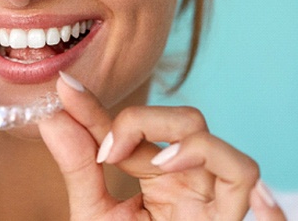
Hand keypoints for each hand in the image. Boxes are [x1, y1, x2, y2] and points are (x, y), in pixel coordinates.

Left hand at [39, 73, 286, 220]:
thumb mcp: (94, 214)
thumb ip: (78, 167)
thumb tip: (51, 118)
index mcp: (160, 174)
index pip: (136, 127)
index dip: (100, 108)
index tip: (67, 90)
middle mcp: (190, 181)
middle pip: (189, 122)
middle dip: (147, 120)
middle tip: (108, 151)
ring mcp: (212, 201)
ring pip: (228, 153)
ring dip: (192, 145)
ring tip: (156, 164)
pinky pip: (246, 182)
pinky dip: (236, 175)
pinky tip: (187, 171)